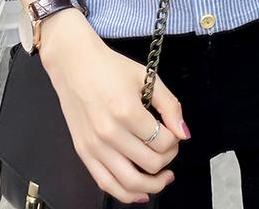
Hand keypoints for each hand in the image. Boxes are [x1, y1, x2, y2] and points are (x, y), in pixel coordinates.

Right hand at [38, 10, 188, 203]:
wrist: (74, 64)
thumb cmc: (110, 68)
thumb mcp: (146, 76)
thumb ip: (170, 105)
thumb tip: (184, 133)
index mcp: (126, 111)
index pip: (163, 141)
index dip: (175, 140)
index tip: (174, 131)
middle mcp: (109, 133)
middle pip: (150, 163)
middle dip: (168, 159)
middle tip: (169, 147)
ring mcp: (94, 146)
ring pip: (130, 183)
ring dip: (153, 185)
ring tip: (164, 177)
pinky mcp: (83, 152)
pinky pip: (106, 184)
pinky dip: (126, 194)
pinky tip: (141, 192)